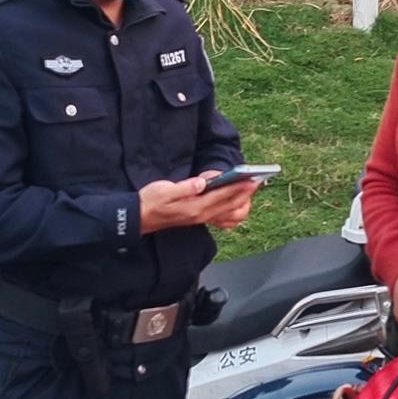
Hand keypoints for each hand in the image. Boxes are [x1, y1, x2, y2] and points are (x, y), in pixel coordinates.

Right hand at [138, 175, 259, 234]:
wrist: (139, 218)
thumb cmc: (151, 201)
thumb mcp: (164, 190)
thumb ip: (185, 187)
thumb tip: (201, 182)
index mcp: (194, 207)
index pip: (222, 196)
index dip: (238, 187)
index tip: (251, 179)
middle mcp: (200, 215)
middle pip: (229, 204)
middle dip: (244, 193)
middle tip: (258, 182)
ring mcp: (200, 219)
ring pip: (227, 213)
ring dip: (240, 202)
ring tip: (249, 191)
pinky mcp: (198, 219)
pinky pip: (220, 218)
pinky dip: (231, 212)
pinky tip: (236, 204)